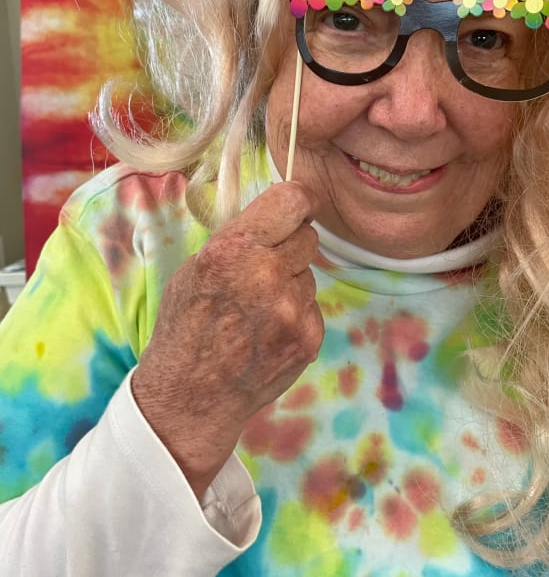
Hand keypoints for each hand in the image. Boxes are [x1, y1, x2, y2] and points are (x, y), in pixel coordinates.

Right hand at [131, 181, 323, 497]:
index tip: (301, 206)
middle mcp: (266, 274)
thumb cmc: (186, 326)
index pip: (292, 200)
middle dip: (290, 247)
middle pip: (308, 237)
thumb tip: (281, 215)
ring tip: (259, 310)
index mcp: (233, 248)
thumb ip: (240, 237)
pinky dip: (297, 314)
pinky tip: (270, 332)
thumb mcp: (195, 268)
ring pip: (310, 274)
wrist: (191, 396)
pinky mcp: (309, 337)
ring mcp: (292, 309)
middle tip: (265, 269)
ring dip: (291, 284)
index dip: (299, 201)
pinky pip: (313, 306)